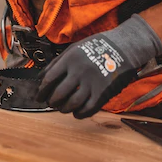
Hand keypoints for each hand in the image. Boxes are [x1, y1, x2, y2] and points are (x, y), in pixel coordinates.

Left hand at [37, 14, 161, 118]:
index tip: (39, 96)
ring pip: (72, 103)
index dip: (42, 91)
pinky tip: (76, 112)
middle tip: (51, 103)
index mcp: (70, 59)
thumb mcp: (74, 48)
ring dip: (64, 109)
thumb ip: (57, 62)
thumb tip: (41, 77)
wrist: (121, 47)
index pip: (49, 79)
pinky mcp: (103, 92)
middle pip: (59, 94)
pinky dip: (79, 114)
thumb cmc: (95, 47)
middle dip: (52, 102)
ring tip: (62, 108)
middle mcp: (79, 71)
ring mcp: (91, 82)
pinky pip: (88, 109)